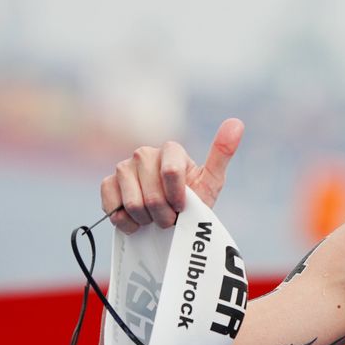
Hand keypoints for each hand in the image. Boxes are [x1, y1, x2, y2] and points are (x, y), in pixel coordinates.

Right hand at [100, 118, 244, 233]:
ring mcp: (124, 168)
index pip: (171, 173)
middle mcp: (144, 153)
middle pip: (153, 195)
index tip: (184, 206)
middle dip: (164, 214)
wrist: (170, 222)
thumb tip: (237, 122)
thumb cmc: (193, 200)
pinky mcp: (107, 184)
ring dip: (146, 220)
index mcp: (170, 150)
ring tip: (154, 217)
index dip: (178, 197)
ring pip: (133, 203)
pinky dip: (125, 221)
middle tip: (170, 217)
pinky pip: (112, 206)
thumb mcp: (212, 181)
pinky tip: (136, 220)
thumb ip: (222, 152)